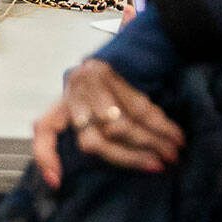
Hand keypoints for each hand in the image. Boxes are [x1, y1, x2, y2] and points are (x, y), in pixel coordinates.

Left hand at [33, 59, 183, 189]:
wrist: (138, 40)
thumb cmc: (119, 80)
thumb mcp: (99, 102)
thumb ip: (98, 129)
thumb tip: (115, 167)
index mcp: (65, 104)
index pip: (45, 130)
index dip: (46, 156)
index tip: (56, 181)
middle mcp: (73, 93)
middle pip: (94, 141)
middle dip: (129, 158)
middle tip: (157, 166)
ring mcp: (87, 82)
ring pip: (120, 126)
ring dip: (151, 143)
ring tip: (173, 154)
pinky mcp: (108, 71)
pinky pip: (138, 108)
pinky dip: (160, 126)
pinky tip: (176, 136)